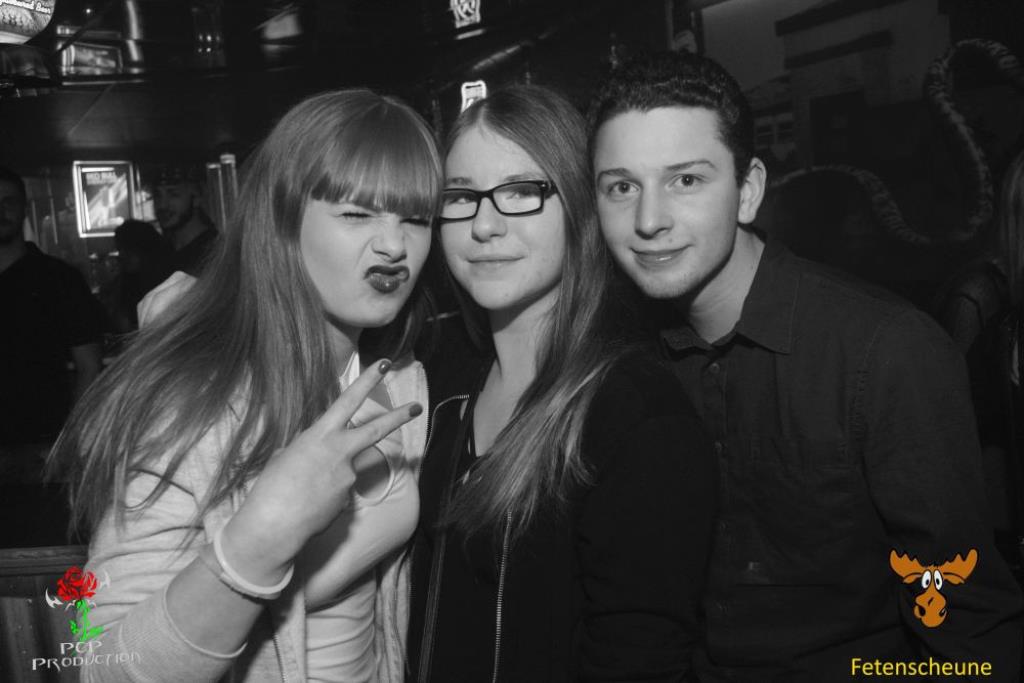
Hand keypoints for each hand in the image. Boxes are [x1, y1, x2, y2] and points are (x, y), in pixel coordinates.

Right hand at [219, 358, 421, 583]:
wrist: (273, 526)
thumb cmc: (270, 488)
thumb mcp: (286, 456)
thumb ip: (308, 448)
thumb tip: (320, 454)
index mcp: (320, 435)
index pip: (348, 401)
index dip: (367, 381)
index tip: (384, 364)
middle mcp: (340, 453)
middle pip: (376, 430)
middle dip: (398, 417)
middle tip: (416, 407)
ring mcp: (348, 478)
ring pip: (345, 470)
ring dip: (328, 477)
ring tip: (302, 491)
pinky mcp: (348, 501)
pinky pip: (337, 493)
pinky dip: (324, 497)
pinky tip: (307, 506)